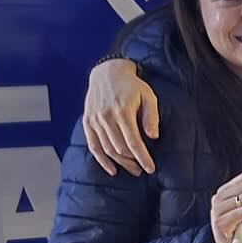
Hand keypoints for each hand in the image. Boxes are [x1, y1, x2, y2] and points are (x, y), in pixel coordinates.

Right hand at [83, 58, 160, 175]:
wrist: (107, 73)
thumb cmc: (132, 86)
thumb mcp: (148, 96)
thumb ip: (151, 116)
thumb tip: (154, 137)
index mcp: (123, 111)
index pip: (133, 142)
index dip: (142, 157)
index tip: (150, 168)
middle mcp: (106, 117)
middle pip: (120, 148)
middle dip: (133, 162)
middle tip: (143, 169)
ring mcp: (95, 120)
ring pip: (107, 149)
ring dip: (120, 163)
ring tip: (133, 170)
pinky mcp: (87, 122)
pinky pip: (93, 145)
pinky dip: (101, 160)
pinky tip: (112, 170)